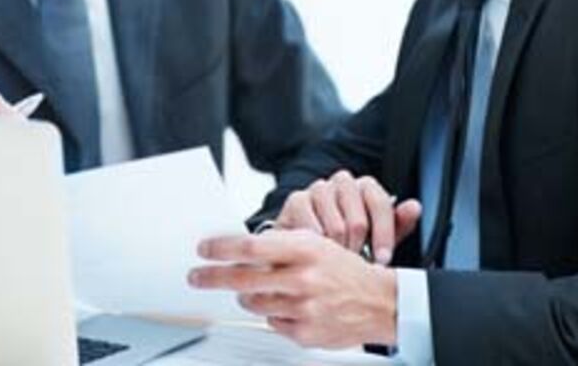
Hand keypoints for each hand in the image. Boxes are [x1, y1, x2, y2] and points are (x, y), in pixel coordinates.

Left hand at [189, 229, 397, 348]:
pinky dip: (272, 314)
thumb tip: (239, 248)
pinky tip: (287, 307)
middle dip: (212, 277)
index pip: (252, 246)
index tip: (204, 249)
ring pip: (253, 303)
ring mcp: (303, 308)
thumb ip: (281, 246)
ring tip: (258, 290)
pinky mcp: (304, 333)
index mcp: (306, 249)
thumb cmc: (344, 271)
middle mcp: (304, 278)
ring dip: (247, 296)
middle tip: (197, 276)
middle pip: (243, 278)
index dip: (222, 248)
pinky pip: (271, 323)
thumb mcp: (316, 245)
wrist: (380, 303)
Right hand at [276, 170, 421, 264]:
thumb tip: (414, 207)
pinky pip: (312, 229)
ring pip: (336, 227)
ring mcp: (318, 189)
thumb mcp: (377, 237)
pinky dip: (318, 247)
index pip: (380, 203)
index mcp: (365, 186)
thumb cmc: (347, 240)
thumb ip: (398, 224)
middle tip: (356, 265)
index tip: (383, 259)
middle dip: (360, 250)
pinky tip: (319, 253)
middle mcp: (342, 182)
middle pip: (358, 220)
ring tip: (338, 261)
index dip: (384, 235)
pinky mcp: (296, 200)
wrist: (309, 247)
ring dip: (339, 251)